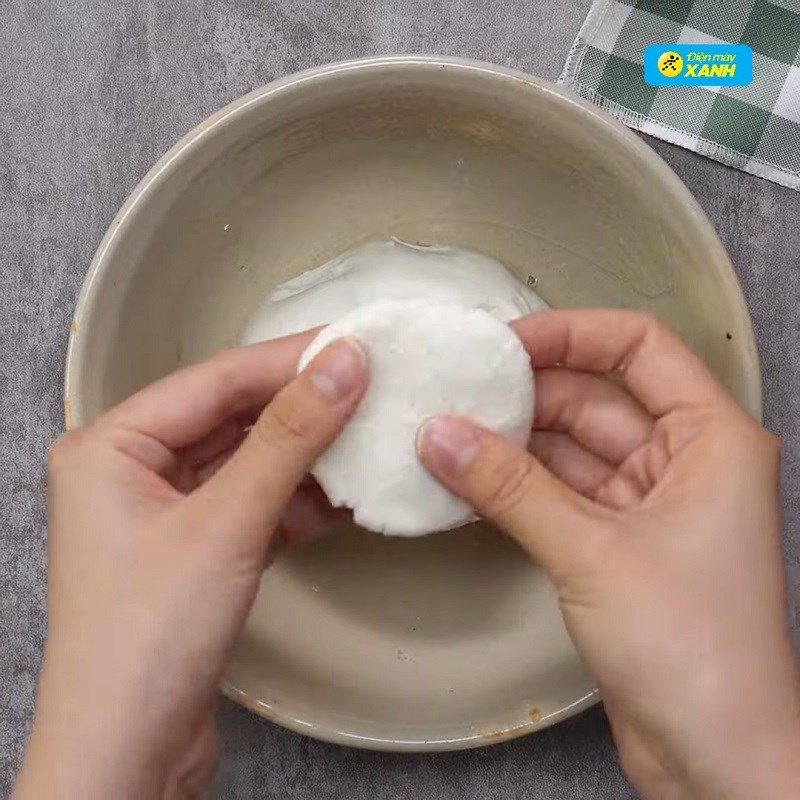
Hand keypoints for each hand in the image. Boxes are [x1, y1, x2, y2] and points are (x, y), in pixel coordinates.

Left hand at [14, 334, 367, 798]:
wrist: (129, 754)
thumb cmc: (143, 643)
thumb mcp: (226, 524)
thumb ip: (288, 439)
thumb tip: (341, 367)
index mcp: (112, 445)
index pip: (216, 380)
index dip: (289, 360)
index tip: (353, 346)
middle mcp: (135, 469)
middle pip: (235, 416)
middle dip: (305, 406)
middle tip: (372, 383)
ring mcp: (170, 511)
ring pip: (253, 460)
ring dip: (310, 454)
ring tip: (371, 432)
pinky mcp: (201, 549)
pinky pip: (259, 503)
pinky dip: (302, 499)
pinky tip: (349, 492)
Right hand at [418, 309, 799, 799]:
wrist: (714, 757)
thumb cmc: (698, 652)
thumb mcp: (592, 552)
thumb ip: (511, 487)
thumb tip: (444, 435)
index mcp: (711, 438)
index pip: (639, 347)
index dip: (572, 333)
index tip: (506, 342)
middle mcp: (684, 461)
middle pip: (596, 397)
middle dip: (526, 393)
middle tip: (457, 390)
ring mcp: (648, 503)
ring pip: (570, 447)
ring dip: (512, 442)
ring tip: (448, 431)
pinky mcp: (616, 543)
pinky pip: (558, 492)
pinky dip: (515, 485)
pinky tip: (467, 479)